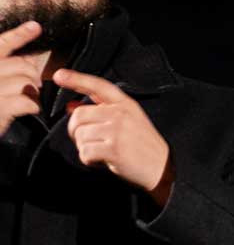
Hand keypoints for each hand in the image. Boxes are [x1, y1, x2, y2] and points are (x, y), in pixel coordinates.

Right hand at [1, 21, 43, 130]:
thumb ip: (5, 68)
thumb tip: (29, 61)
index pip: (2, 44)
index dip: (19, 35)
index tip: (36, 26)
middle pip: (22, 66)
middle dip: (33, 77)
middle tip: (31, 88)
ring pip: (26, 83)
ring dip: (34, 93)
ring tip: (27, 101)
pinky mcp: (0, 108)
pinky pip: (26, 101)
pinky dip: (32, 106)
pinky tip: (29, 110)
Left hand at [53, 69, 173, 205]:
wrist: (164, 168)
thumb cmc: (144, 147)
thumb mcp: (128, 122)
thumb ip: (100, 111)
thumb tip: (71, 106)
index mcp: (126, 105)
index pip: (98, 86)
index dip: (76, 79)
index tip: (59, 76)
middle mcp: (121, 115)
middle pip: (79, 116)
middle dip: (76, 131)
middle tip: (89, 141)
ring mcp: (117, 131)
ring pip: (80, 135)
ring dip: (85, 147)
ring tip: (101, 152)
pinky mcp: (114, 149)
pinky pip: (85, 152)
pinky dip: (89, 160)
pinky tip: (102, 161)